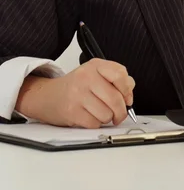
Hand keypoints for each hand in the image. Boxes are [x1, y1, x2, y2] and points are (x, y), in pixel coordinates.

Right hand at [15, 59, 134, 127]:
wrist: (48, 96)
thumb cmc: (76, 86)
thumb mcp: (96, 73)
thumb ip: (116, 78)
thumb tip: (130, 91)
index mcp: (95, 65)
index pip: (120, 75)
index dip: (127, 90)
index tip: (127, 97)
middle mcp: (86, 77)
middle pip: (116, 98)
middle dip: (121, 111)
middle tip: (119, 114)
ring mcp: (78, 94)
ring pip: (107, 114)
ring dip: (107, 118)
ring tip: (100, 113)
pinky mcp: (72, 111)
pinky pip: (95, 123)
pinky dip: (96, 124)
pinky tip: (90, 117)